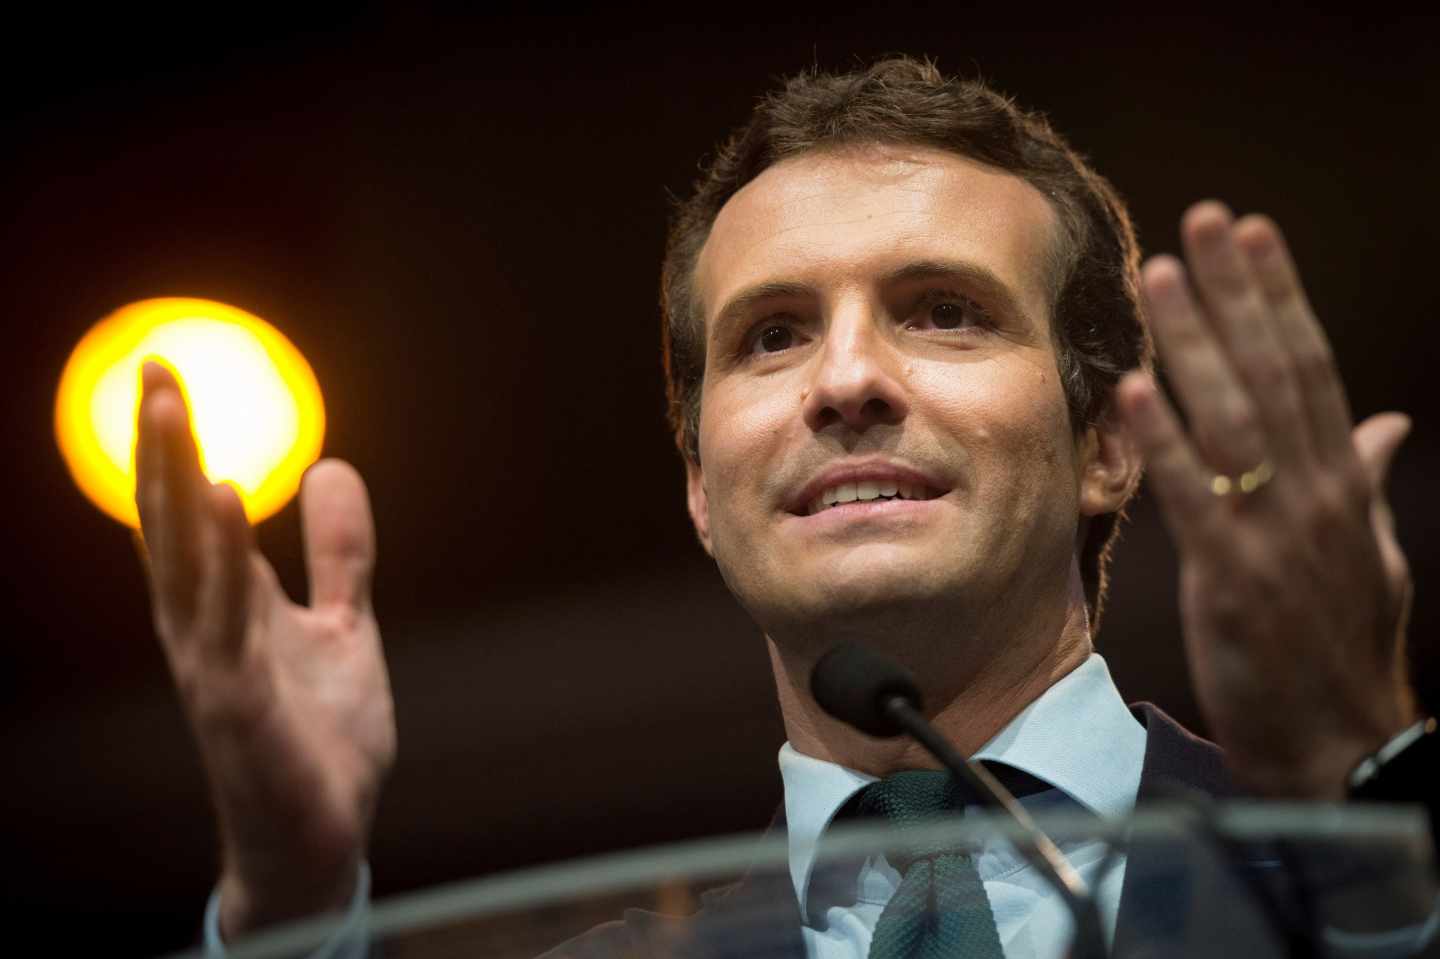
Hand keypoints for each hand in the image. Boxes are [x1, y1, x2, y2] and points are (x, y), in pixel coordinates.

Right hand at [135, 361, 395, 935]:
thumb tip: (332, 466)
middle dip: (163, 445)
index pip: (192, 510)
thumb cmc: (320, 733)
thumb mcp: (343, 625)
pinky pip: (225, 617)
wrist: (321, 836)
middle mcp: (205, 626)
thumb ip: (336, 553)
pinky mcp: (236, 701)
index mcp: (228, 605)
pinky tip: (221, 499)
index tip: (170, 371)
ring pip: (185, 558)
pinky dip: (220, 557)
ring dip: (178, 481)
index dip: (180, 446)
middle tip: (155, 363)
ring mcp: (213, 663)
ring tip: (174, 409)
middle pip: (175, 520)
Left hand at [1115, 202, 1414, 798]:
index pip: (1310, 369)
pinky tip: (1139, 389)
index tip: (1252, 234)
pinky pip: (1195, 498)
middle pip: (1274, 372)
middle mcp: (1315, 493)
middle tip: (1203, 219)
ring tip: (1161, 275)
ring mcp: (1275, 533)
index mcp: (1342, 484)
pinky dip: (1167, 442)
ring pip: (1234, 418)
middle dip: (1237, 292)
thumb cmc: (1341, 650)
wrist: (1340, 746)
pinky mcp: (1233, 579)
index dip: (1280, 297)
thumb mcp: (1368, 556)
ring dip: (1197, 343)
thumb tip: (1382, 423)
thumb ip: (1365, 482)